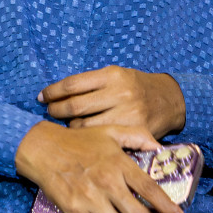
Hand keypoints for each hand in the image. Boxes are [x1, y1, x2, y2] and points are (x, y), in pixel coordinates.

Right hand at [15, 121, 185, 212]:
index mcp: (119, 164)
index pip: (152, 192)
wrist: (40, 149)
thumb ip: (137, 137)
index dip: (169, 209)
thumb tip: (159, 148)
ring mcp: (90, 198)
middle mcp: (107, 183)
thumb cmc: (77, 141)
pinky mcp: (74, 210)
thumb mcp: (108, 132)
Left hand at [40, 66, 185, 136]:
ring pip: (85, 125)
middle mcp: (120, 93)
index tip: (42, 97)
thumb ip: (89, 83)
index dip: (52, 92)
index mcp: (111, 75)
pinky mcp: (134, 130)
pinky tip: (82, 135)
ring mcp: (128, 113)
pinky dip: (87, 136)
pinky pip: (101, 136)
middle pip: (75, 106)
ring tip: (65, 124)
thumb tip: (53, 94)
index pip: (71, 84)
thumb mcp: (114, 75)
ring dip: (69, 126)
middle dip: (56, 110)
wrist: (170, 99)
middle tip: (50, 112)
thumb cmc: (133, 86)